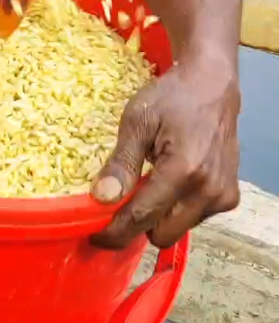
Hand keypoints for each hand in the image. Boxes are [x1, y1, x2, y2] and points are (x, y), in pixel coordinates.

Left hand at [90, 52, 240, 249]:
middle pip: (162, 235)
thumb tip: (101, 198)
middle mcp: (208, 191)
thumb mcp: (137, 122)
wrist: (212, 86)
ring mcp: (222, 196)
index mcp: (184, 171)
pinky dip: (176, 208)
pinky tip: (170, 180)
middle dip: (138, 225)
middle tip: (120, 203)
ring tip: (148, 183)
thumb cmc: (171, 98)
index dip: (115, 232)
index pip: (142, 217)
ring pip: (178, 229)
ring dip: (158, 217)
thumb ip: (121, 163)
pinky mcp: (229, 196)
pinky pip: (193, 218)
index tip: (94, 236)